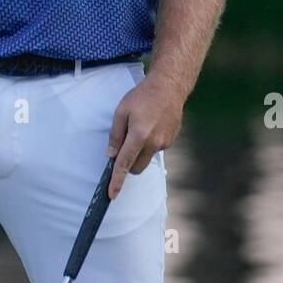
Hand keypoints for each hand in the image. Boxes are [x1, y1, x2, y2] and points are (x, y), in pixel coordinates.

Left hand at [105, 72, 183, 198]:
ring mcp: (164, 143)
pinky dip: (150, 144)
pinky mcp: (171, 141)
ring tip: (140, 127)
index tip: (112, 194)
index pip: (124, 164)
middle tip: (124, 144)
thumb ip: (115, 135)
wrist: (169, 87)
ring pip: (147, 158)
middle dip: (128, 164)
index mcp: (139, 136)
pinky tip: (151, 125)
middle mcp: (153, 143)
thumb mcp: (121, 111)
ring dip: (140, 152)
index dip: (117, 180)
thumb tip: (111, 154)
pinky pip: (156, 149)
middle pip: (136, 168)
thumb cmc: (142, 96)